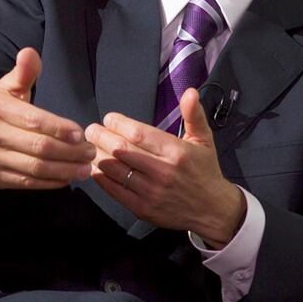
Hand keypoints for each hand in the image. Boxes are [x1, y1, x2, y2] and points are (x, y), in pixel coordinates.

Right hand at [0, 48, 95, 188]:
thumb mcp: (6, 86)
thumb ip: (24, 72)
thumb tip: (30, 52)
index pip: (34, 120)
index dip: (59, 128)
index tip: (80, 133)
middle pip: (38, 147)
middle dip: (69, 152)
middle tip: (91, 153)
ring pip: (34, 168)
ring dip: (64, 170)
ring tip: (86, 168)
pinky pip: (26, 183)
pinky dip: (49, 183)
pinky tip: (67, 178)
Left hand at [85, 88, 245, 247]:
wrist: (212, 209)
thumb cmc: (205, 170)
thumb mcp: (204, 139)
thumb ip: (193, 114)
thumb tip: (190, 92)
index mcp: (177, 152)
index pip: (139, 134)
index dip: (119, 124)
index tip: (109, 118)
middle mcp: (163, 172)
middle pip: (122, 151)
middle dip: (102, 137)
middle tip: (91, 129)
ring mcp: (151, 192)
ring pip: (115, 170)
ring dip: (98, 155)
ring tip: (91, 145)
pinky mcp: (143, 209)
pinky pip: (115, 191)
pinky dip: (102, 178)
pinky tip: (95, 168)